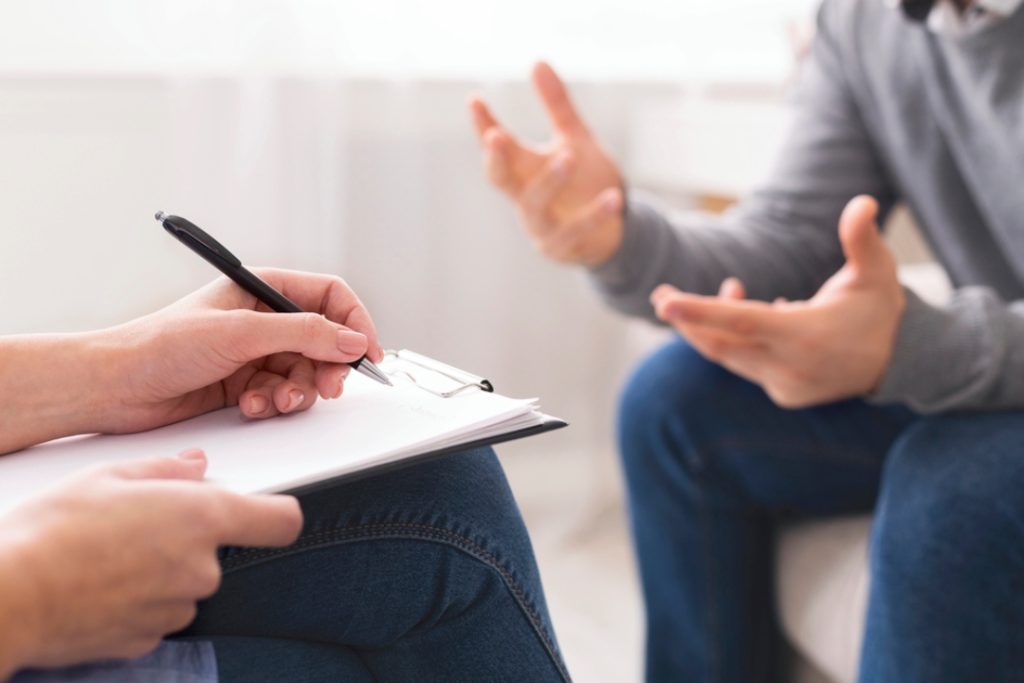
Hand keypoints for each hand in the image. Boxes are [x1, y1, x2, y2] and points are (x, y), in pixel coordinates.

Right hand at [0, 451, 301, 673]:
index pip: (281, 520)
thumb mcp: (108, 475)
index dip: (275, 512)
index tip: (263, 508)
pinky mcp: (148, 640)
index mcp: (201, 518)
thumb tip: (196, 466)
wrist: (8, 598)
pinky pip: (156, 611)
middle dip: (187, 537)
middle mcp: (200, 569)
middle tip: (135, 522)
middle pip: (218, 550)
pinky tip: (99, 584)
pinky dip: (137, 599)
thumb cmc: (51, 532)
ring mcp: (176, 609)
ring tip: (107, 554)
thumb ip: (165, 469)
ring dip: (160, 569)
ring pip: (184, 582)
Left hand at [95, 269, 384, 433]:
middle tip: (327, 387)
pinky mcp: (246, 384)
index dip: (354, 322)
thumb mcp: (241, 332)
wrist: (116, 387)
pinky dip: (273, 404)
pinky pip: (282, 394)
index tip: (366, 353)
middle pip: (324, 340)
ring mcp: (255, 352)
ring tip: (278, 401)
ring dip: (298, 391)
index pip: (330, 296)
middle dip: (328, 367)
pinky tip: (252, 406)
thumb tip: (351, 339)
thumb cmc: (161, 345)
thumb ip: (303, 333)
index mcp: (262, 288)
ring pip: (305, 373)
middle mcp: (263, 319)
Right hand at [469, 62, 624, 265]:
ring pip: (536, 205)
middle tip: (496, 136)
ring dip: (551, 180)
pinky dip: (594, 215)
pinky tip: (613, 197)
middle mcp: (523, 198)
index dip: (483, 127)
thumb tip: (537, 61)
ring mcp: (540, 226)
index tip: (475, 101)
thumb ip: (556, 105)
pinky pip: (577, 231)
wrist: (612, 230)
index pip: (497, 147)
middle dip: (497, 158)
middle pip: (501, 179)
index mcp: (522, 171)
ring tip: (569, 156)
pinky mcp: (563, 247)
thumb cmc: (585, 182)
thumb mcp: (574, 139)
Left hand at [650, 196, 904, 407]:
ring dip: (710, 325)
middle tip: (661, 295)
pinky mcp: (782, 393)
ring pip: (728, 355)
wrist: (900, 364)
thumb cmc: (881, 309)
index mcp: (806, 336)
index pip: (741, 321)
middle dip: (687, 318)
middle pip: (721, 342)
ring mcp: (784, 385)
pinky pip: (743, 364)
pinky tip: (745, 309)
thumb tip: (863, 201)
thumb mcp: (878, 271)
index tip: (665, 302)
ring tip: (716, 289)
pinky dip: (732, 340)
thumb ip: (862, 239)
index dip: (701, 311)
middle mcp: (790, 366)